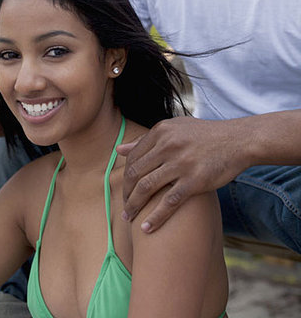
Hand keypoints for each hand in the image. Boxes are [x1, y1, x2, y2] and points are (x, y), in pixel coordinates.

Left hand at [117, 115, 248, 232]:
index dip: (125, 177)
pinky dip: (155, 217)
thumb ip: (147, 140)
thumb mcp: (175, 129)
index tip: (125, 190)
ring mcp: (181, 163)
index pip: (133, 157)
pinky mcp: (195, 181)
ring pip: (146, 188)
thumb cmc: (205, 136)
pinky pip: (169, 202)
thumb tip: (119, 150)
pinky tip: (146, 228)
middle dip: (126, 194)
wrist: (238, 141)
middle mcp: (168, 145)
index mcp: (161, 131)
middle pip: (135, 173)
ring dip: (134, 206)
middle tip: (124, 208)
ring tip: (129, 218)